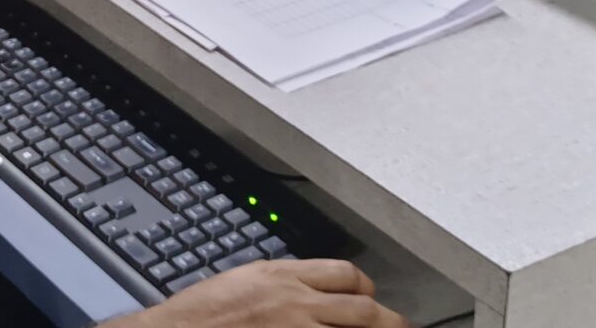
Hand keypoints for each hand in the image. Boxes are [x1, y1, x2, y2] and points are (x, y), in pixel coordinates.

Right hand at [111, 261, 404, 327]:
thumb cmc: (198, 317)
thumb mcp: (242, 282)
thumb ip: (278, 286)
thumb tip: (307, 293)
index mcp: (281, 275)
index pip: (343, 273)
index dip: (364, 288)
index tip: (367, 298)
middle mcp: (295, 302)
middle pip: (363, 307)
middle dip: (388, 320)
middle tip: (397, 327)